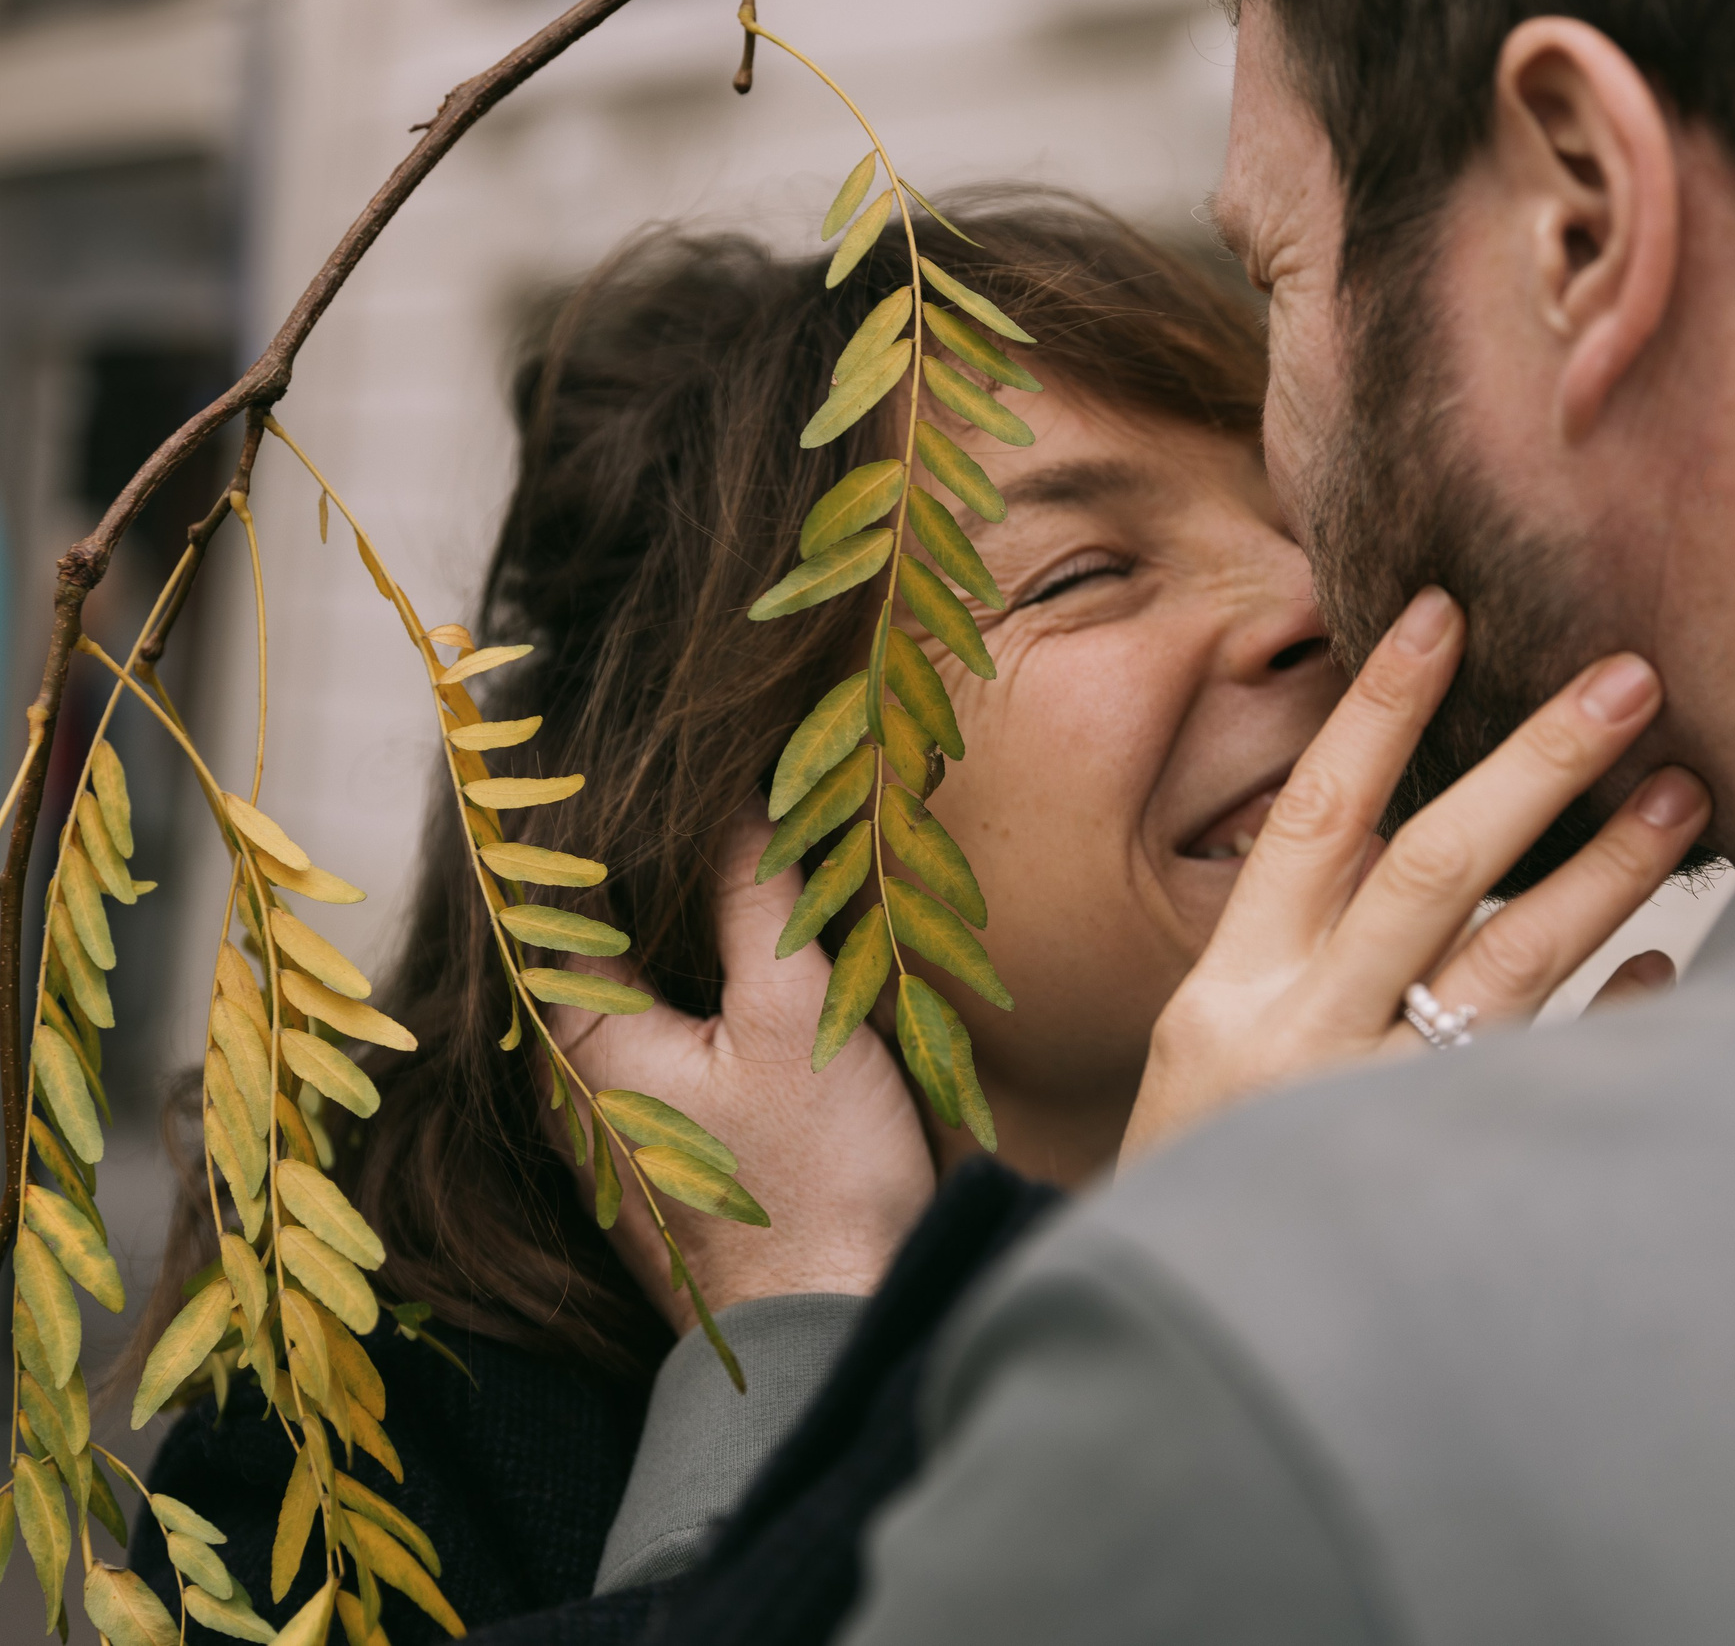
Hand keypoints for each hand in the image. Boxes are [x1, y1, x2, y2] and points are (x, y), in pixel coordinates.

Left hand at [543, 812, 936, 1327]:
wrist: (831, 1333)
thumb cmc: (811, 1182)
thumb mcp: (793, 1016)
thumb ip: (756, 897)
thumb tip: (740, 795)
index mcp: (578, 1041)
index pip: (555, 895)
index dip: (591, 817)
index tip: (620, 750)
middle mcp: (575, 1085)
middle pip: (593, 941)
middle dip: (644, 867)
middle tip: (704, 787)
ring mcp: (618, 1128)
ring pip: (633, 993)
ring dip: (677, 927)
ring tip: (738, 851)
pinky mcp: (667, 1157)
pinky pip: (664, 1043)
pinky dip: (699, 988)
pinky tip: (756, 958)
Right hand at [1124, 588, 1709, 1158]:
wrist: (1185, 1331)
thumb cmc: (1212, 1167)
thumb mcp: (1215, 1044)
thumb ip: (1299, 941)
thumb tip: (1395, 808)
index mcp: (1234, 990)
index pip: (1315, 819)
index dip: (1378, 712)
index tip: (1446, 614)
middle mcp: (1302, 1041)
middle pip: (1431, 871)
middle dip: (1535, 766)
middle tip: (1630, 680)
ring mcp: (1377, 1118)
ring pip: (1512, 970)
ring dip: (1606, 874)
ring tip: (1685, 795)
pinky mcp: (1444, 1184)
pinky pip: (1556, 1087)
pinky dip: (1617, 1022)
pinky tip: (1674, 961)